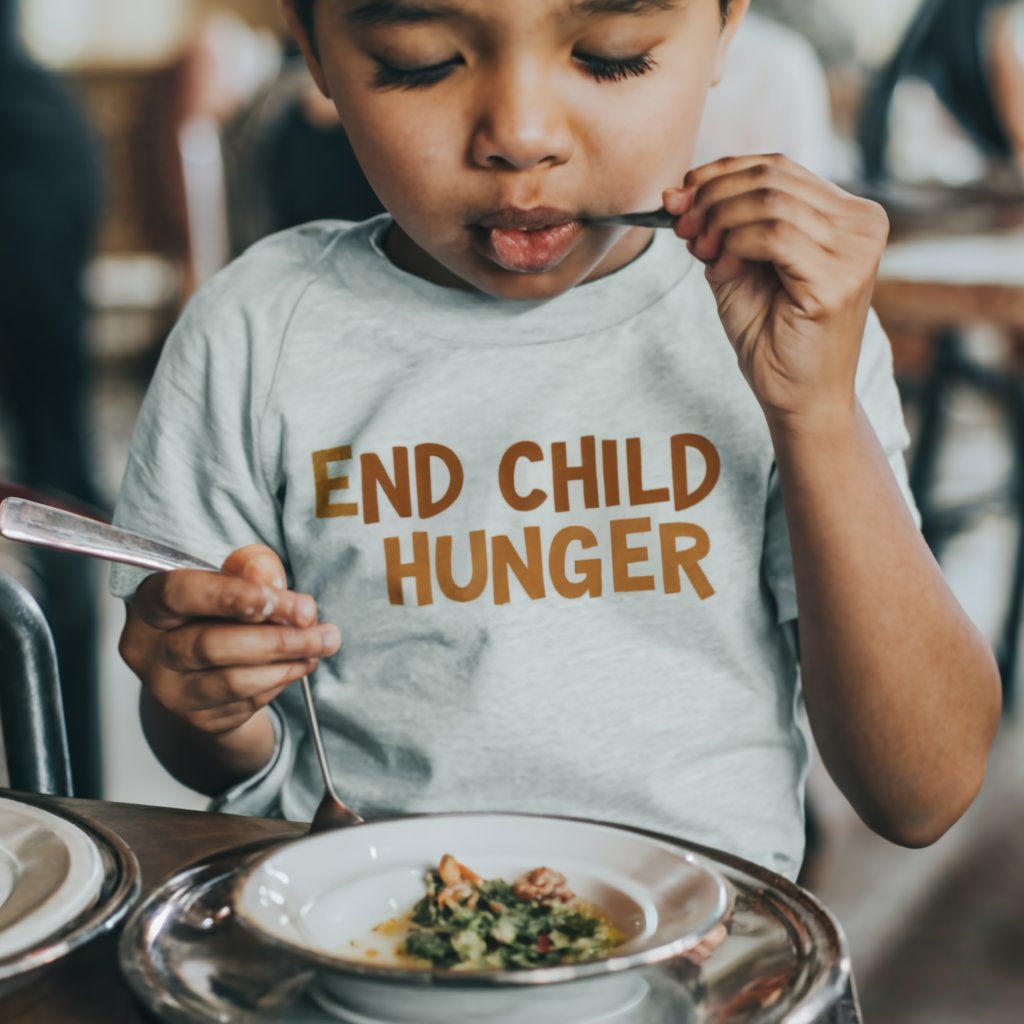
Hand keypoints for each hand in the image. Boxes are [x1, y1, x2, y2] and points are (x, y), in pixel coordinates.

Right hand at [119, 545, 340, 734]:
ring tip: (321, 644)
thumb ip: (250, 568)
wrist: (207, 668)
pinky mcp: (198, 719)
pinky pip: (246, 702)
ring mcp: (170, 691)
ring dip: (287, 662)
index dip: (231, 596)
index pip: (179, 594)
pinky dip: (280, 681)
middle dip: (276, 637)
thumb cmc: (218, 612)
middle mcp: (149, 652)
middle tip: (323, 631)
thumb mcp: (233, 578)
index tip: (279, 599)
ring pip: (232, 681)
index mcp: (150, 605)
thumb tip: (266, 576)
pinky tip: (298, 663)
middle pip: (209, 645)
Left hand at [665, 155, 889, 428]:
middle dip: (712, 197)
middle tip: (681, 227)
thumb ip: (717, 227)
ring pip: (770, 202)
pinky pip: (774, 236)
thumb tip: (675, 191)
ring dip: (719, 222)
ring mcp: (856, 251)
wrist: (799, 398)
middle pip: (771, 177)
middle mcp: (862, 224)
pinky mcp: (838, 280)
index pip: (777, 166)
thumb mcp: (738, 268)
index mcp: (847, 214)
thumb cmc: (773, 337)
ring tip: (701, 252)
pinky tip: (723, 269)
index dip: (720, 173)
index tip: (679, 198)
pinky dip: (735, 245)